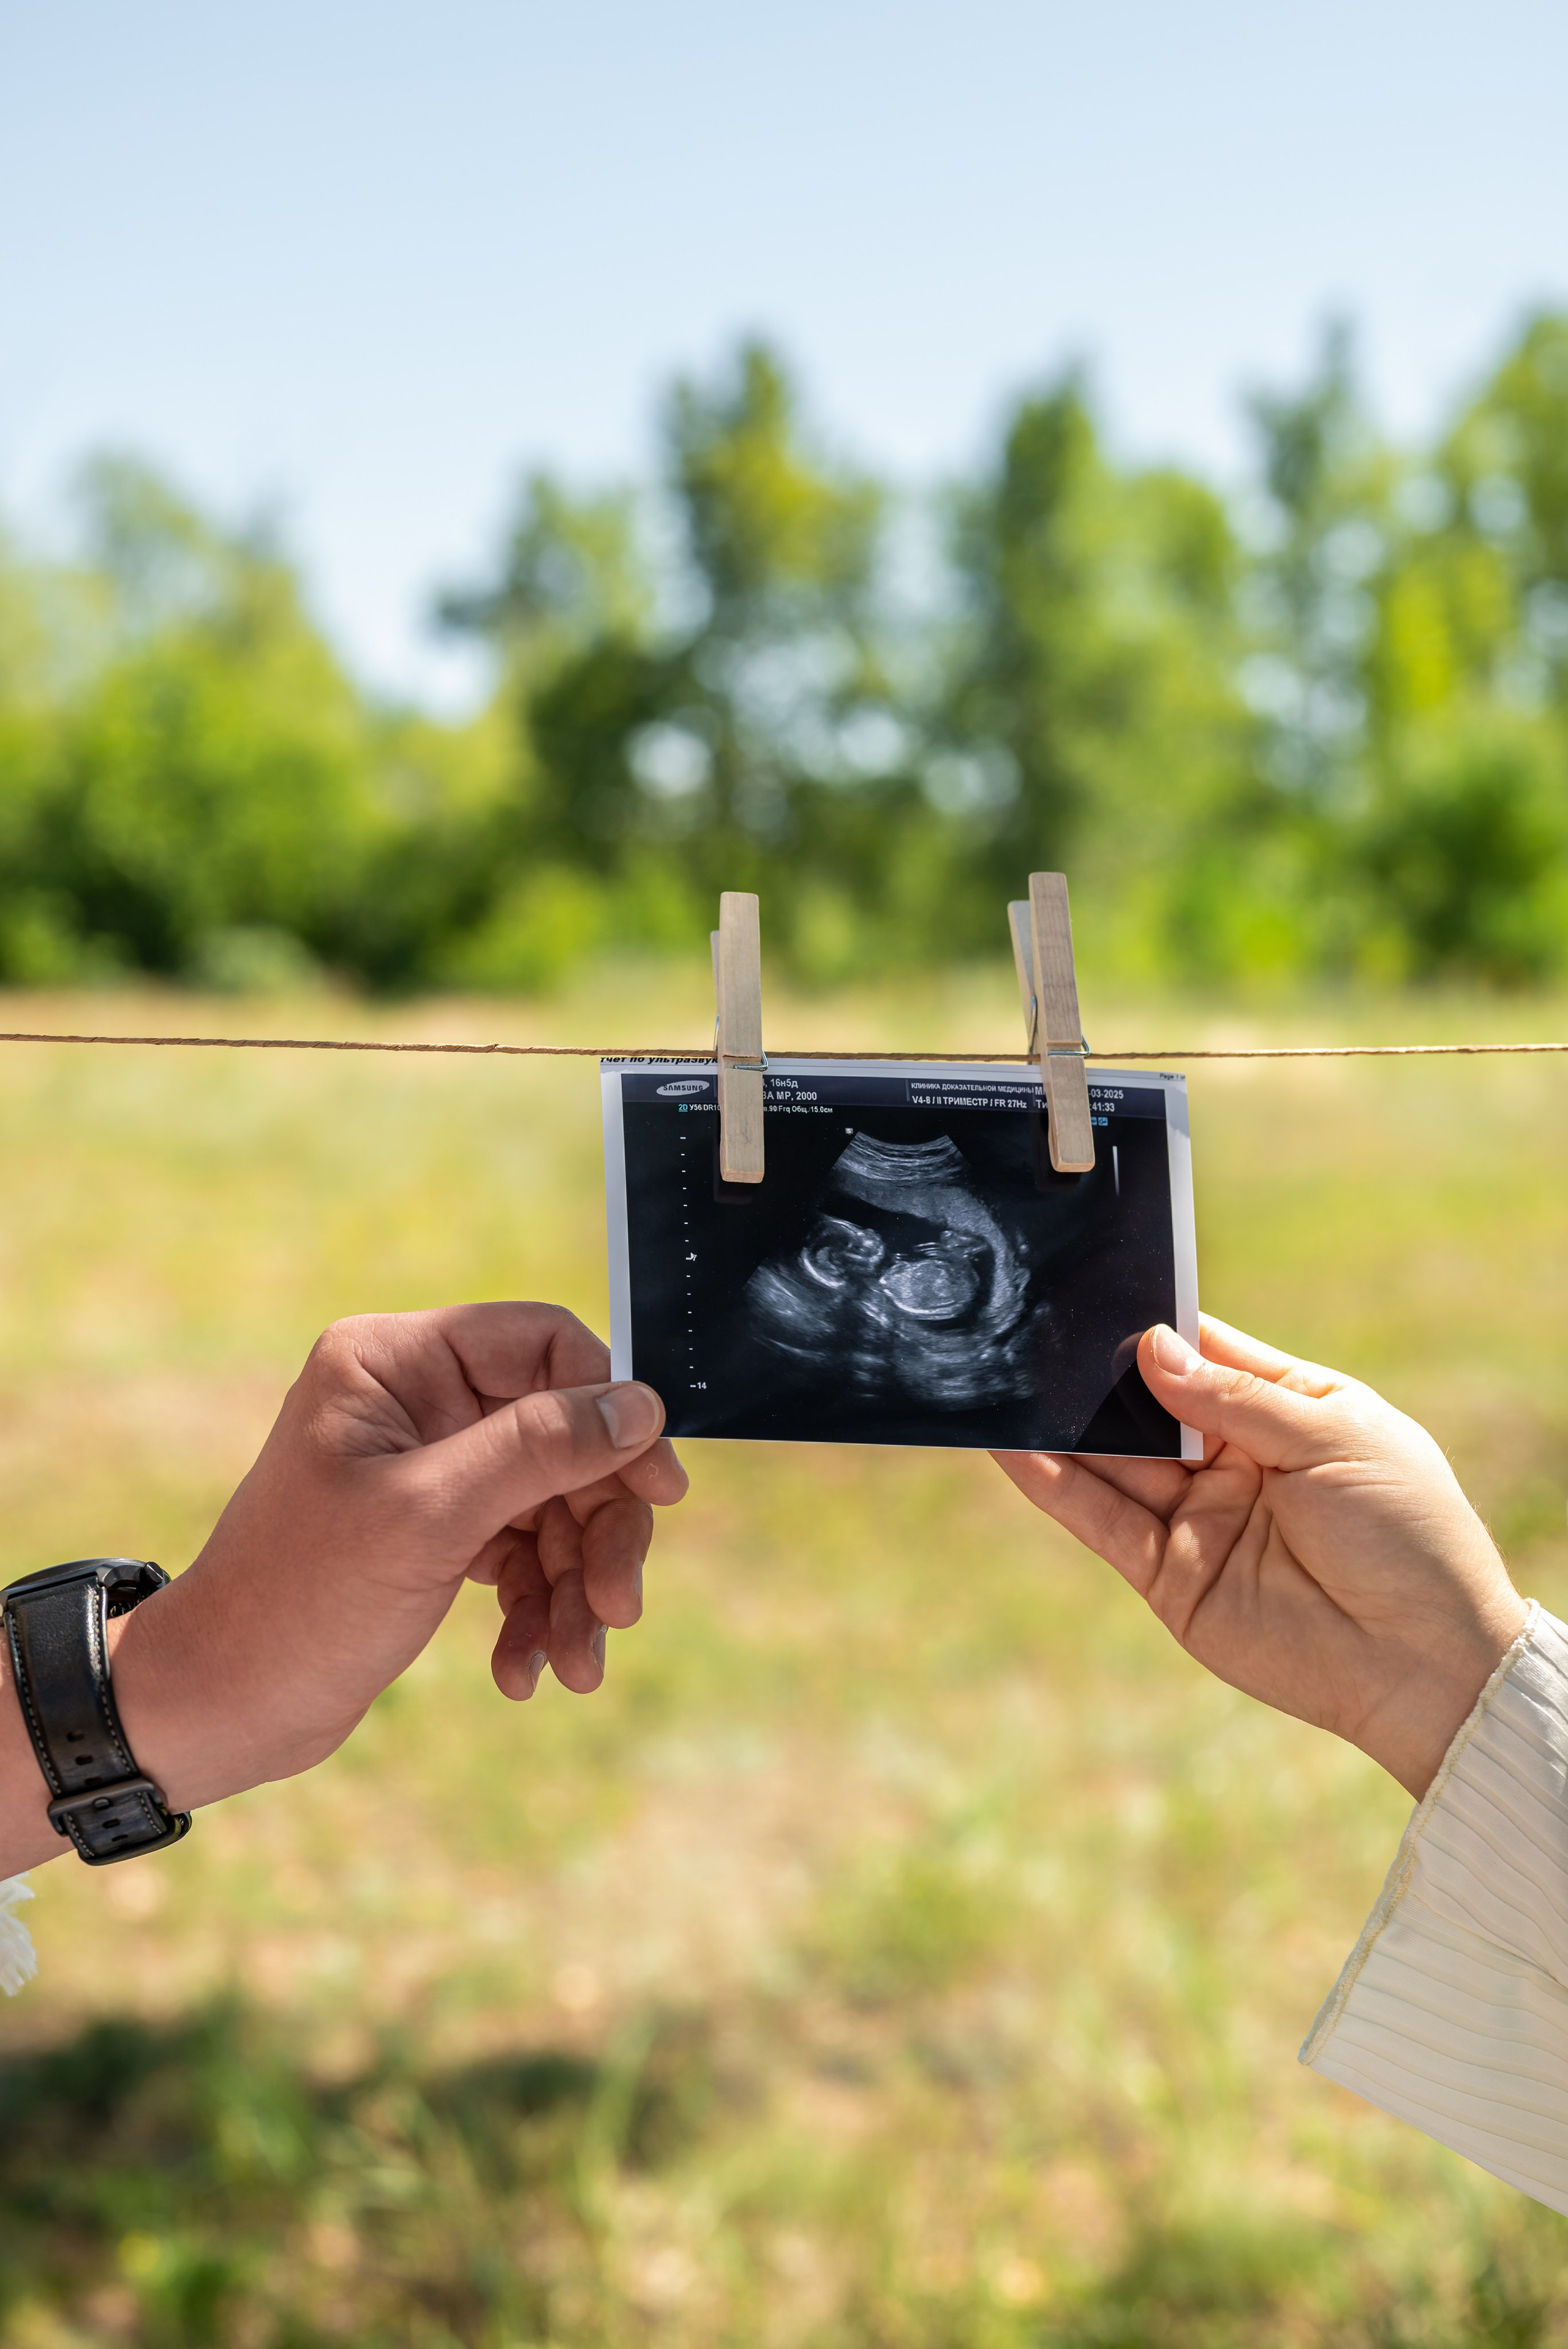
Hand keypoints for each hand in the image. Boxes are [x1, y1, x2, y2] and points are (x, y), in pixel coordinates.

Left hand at [0, 1303, 686, 1872]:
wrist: (222, 1707)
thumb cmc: (300, 1601)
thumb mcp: (430, 1517)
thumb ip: (540, 1448)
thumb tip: (643, 1403)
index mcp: (393, 1362)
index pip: (544, 1346)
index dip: (610, 1412)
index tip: (659, 1490)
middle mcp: (414, 1401)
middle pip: (562, 1436)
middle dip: (596, 1528)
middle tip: (618, 1607)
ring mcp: (427, 1467)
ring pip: (552, 1504)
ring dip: (575, 1586)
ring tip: (576, 1663)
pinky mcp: (436, 1530)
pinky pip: (522, 1551)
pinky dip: (537, 1609)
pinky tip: (524, 1669)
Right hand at [994, 1316, 1527, 1798]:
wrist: (1425, 1662)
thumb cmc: (1407, 1536)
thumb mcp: (1334, 1438)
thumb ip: (1235, 1396)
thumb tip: (1152, 1348)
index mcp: (1288, 1412)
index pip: (1204, 1354)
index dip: (1156, 1327)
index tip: (1098, 1292)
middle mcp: (1235, 1461)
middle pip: (1147, 1405)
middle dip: (1097, 1373)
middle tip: (1033, 1333)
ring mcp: (1199, 1518)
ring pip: (1114, 1460)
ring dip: (1062, 1425)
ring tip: (1004, 1380)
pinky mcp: (1170, 1576)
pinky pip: (1103, 1521)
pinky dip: (1054, 1485)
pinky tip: (1014, 1447)